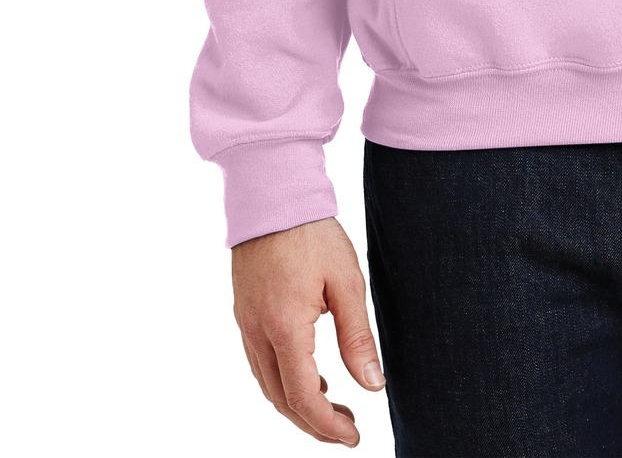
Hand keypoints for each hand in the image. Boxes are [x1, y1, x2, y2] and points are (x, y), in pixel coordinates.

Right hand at [232, 216, 386, 445]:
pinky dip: (283, 379)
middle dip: (313, 423)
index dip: (327, 426)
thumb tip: (373, 386)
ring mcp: (246, 323)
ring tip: (333, 405)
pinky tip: (310, 373)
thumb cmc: (312, 233)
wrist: (272, 192)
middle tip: (347, 428)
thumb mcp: (346, 282)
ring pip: (267, 383)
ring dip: (297, 404)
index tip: (353, 436)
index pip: (303, 397)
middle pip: (281, 399)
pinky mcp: (245, 311)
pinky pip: (260, 361)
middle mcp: (257, 332)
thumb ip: (358, 338)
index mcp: (285, 328)